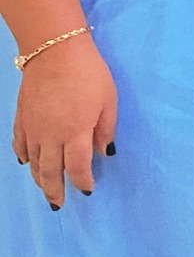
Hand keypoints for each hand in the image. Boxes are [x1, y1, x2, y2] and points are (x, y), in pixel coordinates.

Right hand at [11, 35, 117, 208]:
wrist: (54, 52)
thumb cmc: (89, 74)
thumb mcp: (109, 100)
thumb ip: (106, 129)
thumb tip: (104, 153)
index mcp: (75, 133)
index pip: (77, 167)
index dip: (82, 181)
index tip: (87, 189)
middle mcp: (51, 136)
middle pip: (50, 172)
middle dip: (55, 190)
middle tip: (58, 204)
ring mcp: (33, 128)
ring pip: (34, 162)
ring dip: (39, 179)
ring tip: (46, 189)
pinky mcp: (22, 118)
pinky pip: (21, 145)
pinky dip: (25, 157)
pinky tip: (28, 162)